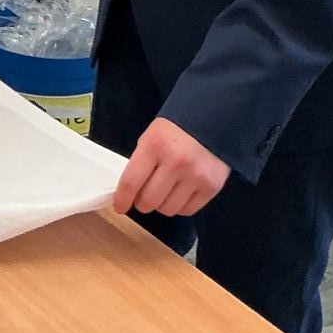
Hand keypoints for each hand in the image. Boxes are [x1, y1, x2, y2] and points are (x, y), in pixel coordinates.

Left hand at [113, 117, 230, 218]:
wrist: (213, 121)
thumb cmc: (176, 130)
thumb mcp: (150, 138)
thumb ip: (140, 164)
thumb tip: (129, 192)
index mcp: (154, 145)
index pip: (131, 181)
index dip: (122, 199)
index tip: (120, 206)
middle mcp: (176, 162)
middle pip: (149, 201)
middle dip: (142, 202)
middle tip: (144, 195)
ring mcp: (196, 176)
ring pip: (168, 209)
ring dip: (162, 204)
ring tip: (165, 190)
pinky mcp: (212, 186)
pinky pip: (187, 210)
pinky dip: (180, 206)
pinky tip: (179, 193)